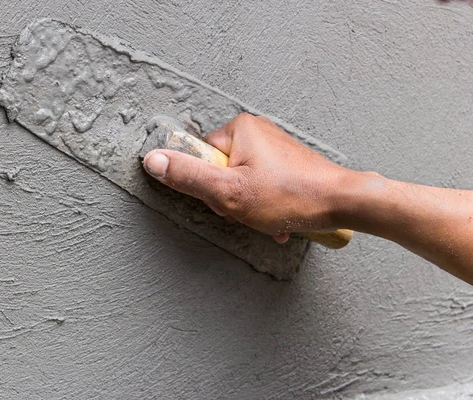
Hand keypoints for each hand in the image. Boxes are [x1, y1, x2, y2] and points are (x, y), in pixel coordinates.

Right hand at [142, 113, 348, 242]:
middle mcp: (256, 131)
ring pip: (242, 181)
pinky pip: (261, 184)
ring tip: (267, 216)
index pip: (201, 156)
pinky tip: (276, 218)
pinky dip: (264, 204)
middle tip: (248, 208)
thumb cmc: (290, 195)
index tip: (227, 197)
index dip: (209, 186)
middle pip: (221, 170)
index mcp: (240, 129)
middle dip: (231, 198)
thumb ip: (188, 176)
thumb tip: (153, 160)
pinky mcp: (285, 162)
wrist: (342, 202)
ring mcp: (273, 147)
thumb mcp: (228, 192)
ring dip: (249, 206)